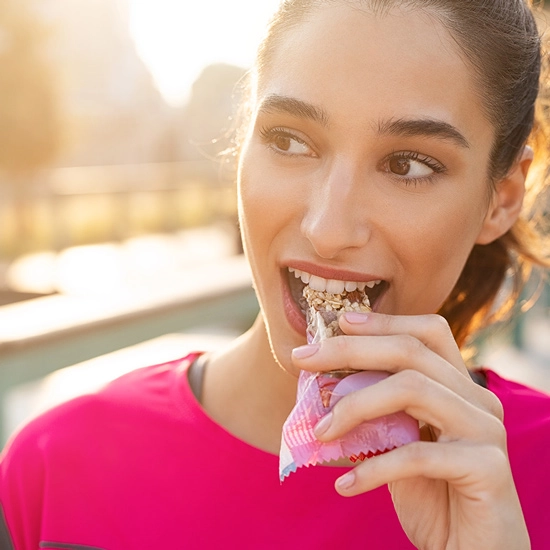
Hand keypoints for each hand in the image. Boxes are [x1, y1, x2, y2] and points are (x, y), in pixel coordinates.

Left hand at [291, 312, 529, 549]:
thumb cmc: (431, 494)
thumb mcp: (399, 443)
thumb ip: (378, 412)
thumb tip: (323, 384)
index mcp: (458, 386)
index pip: (427, 332)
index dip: (384, 322)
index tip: (339, 321)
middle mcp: (477, 398)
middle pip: (410, 352)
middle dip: (350, 350)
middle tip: (302, 361)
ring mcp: (486, 429)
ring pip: (412, 389)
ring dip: (355, 407)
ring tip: (320, 433)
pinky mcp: (487, 467)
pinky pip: (417, 455)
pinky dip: (373, 468)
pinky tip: (345, 485)